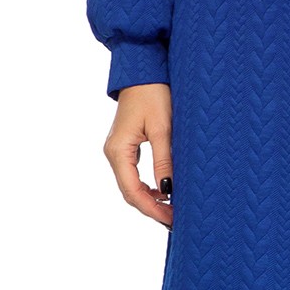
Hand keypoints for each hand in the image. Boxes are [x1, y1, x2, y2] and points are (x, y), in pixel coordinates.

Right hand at [103, 82, 173, 226]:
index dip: (152, 209)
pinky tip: (164, 191)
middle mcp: (113, 153)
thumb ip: (164, 161)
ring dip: (150, 199)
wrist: (143, 70)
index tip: (172, 220)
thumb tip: (169, 192)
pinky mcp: (125, 146)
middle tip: (176, 220)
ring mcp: (117, 150)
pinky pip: (133, 174)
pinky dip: (147, 187)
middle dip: (152, 208)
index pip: (132, 191)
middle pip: (129, 192)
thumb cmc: (153, 93)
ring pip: (131, 185)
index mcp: (119, 151)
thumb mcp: (163, 129)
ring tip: (173, 209)